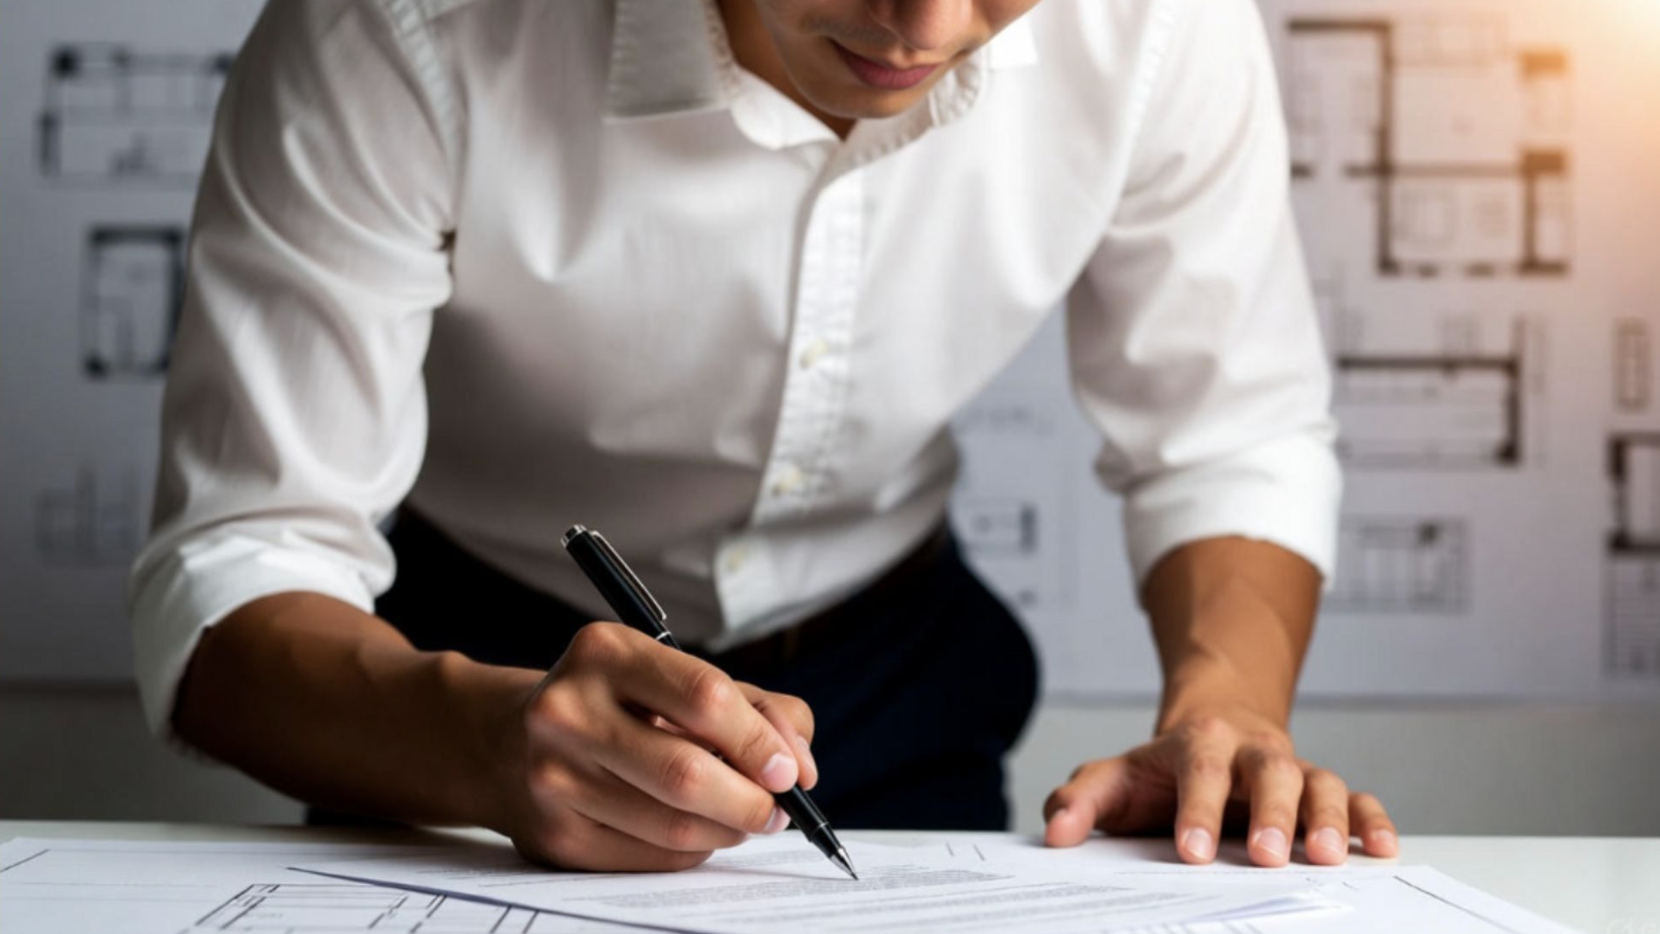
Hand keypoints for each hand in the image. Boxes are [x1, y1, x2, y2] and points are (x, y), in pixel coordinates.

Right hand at [489, 622, 817, 870]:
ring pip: (673, 825)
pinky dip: (693, 850)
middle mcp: (568, 710)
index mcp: (604, 652)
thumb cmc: (616, 703)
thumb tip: (799, 767)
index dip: (760, 742)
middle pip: (687, 773)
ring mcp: (552, 777)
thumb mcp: (677, 678)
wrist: (505, 740)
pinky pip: (650, 857)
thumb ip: (754, 707)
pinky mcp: (554, 834)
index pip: (704, 698)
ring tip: (745, 818)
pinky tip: (699, 832)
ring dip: (729, 830)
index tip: (790, 770)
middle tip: (777, 810)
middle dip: (751, 800)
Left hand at [1041, 710, 1396, 866]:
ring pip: (1319, 783)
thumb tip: (1056, 834)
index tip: (1192, 852)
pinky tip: (1382, 849)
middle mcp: (1252, 751)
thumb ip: (1081, 801)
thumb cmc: (1161, 770)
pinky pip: (1355, 798)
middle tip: (1268, 858)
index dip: (1197, 810)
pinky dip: (1372, 819)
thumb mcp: (1113, 778)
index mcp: (1199, 744)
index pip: (1199, 771)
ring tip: (1327, 858)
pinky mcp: (1322, 789)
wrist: (1214, 729)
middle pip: (1269, 772)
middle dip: (1271, 815)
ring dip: (1327, 819)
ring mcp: (1292, 769)